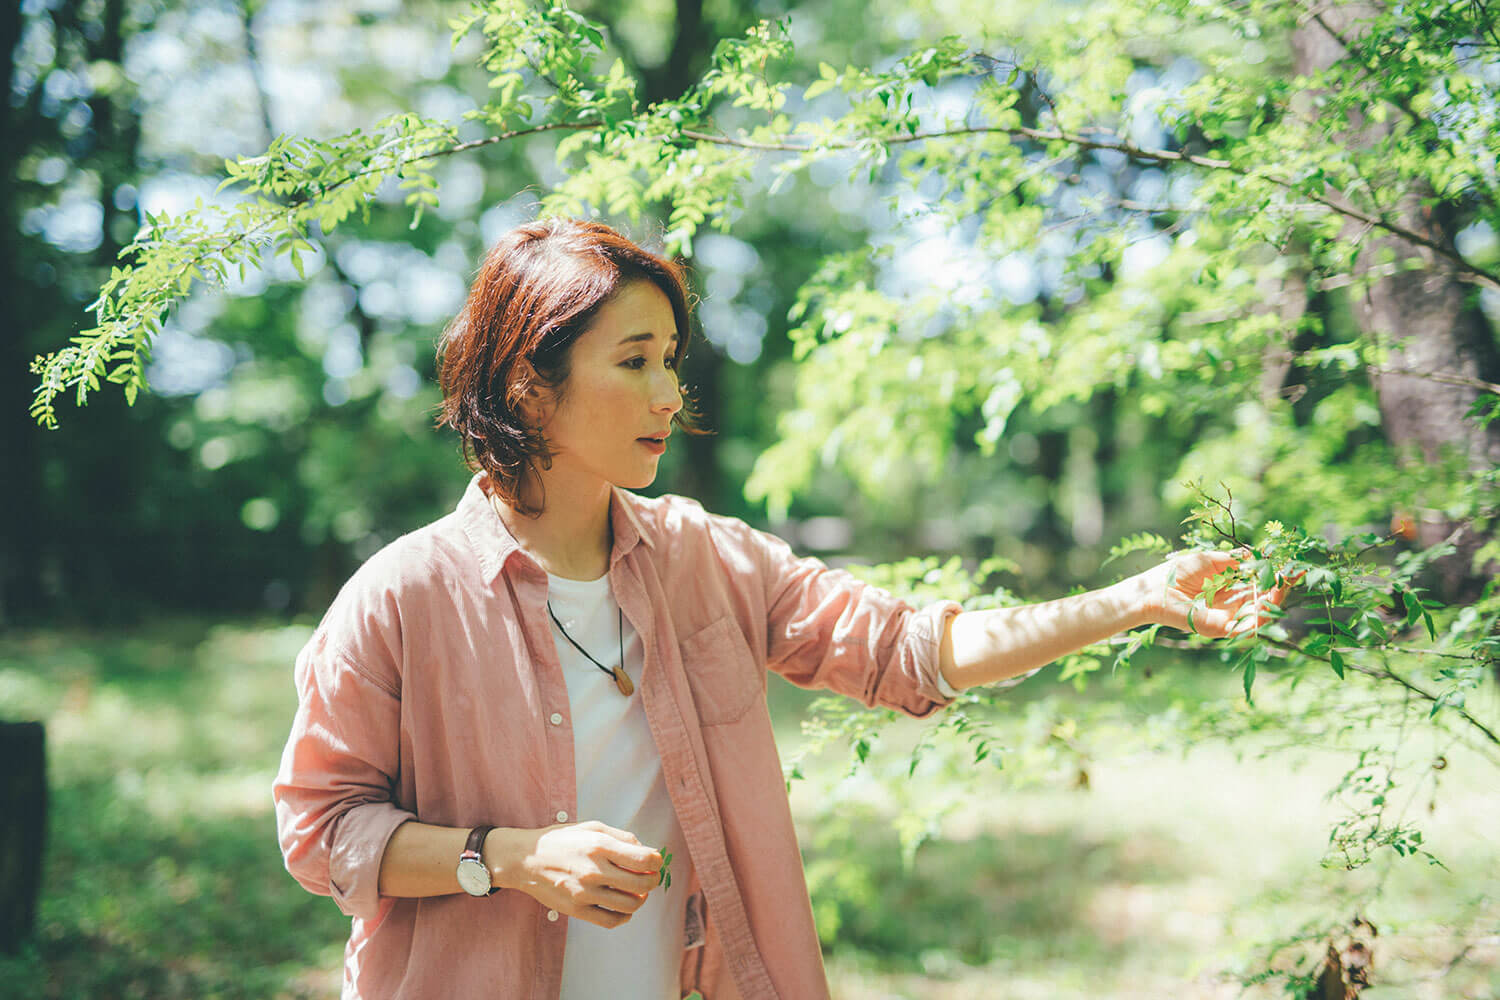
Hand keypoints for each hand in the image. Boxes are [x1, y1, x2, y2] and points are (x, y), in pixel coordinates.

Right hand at [495, 820, 661, 928]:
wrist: (527, 859)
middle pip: (642, 884)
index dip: (657, 862)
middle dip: (653, 881)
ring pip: (630, 905)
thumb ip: (623, 837)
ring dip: (641, 899)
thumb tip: (649, 852)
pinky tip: (624, 907)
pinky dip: (624, 916)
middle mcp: (593, 870)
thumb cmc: (562, 840)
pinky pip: (611, 921)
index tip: (656, 862)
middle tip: (651, 877)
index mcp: (600, 846)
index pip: (644, 859)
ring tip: (637, 892)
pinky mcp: (576, 910)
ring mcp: (585, 893)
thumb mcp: (592, 827)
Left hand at [1134, 549, 1295, 638]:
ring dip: (1275, 600)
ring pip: (1260, 614)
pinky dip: (1261, 616)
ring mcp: (1226, 619)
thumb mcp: (1209, 561)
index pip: (1259, 586)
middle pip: (1264, 600)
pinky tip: (1268, 600)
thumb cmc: (1174, 574)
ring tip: (1284, 584)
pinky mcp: (1219, 629)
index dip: (1275, 577)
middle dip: (1281, 588)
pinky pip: (1246, 627)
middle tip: (1293, 574)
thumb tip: (1258, 554)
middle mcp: (1230, 606)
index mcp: (1228, 590)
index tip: (1289, 565)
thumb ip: (1234, 560)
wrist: (1150, 591)